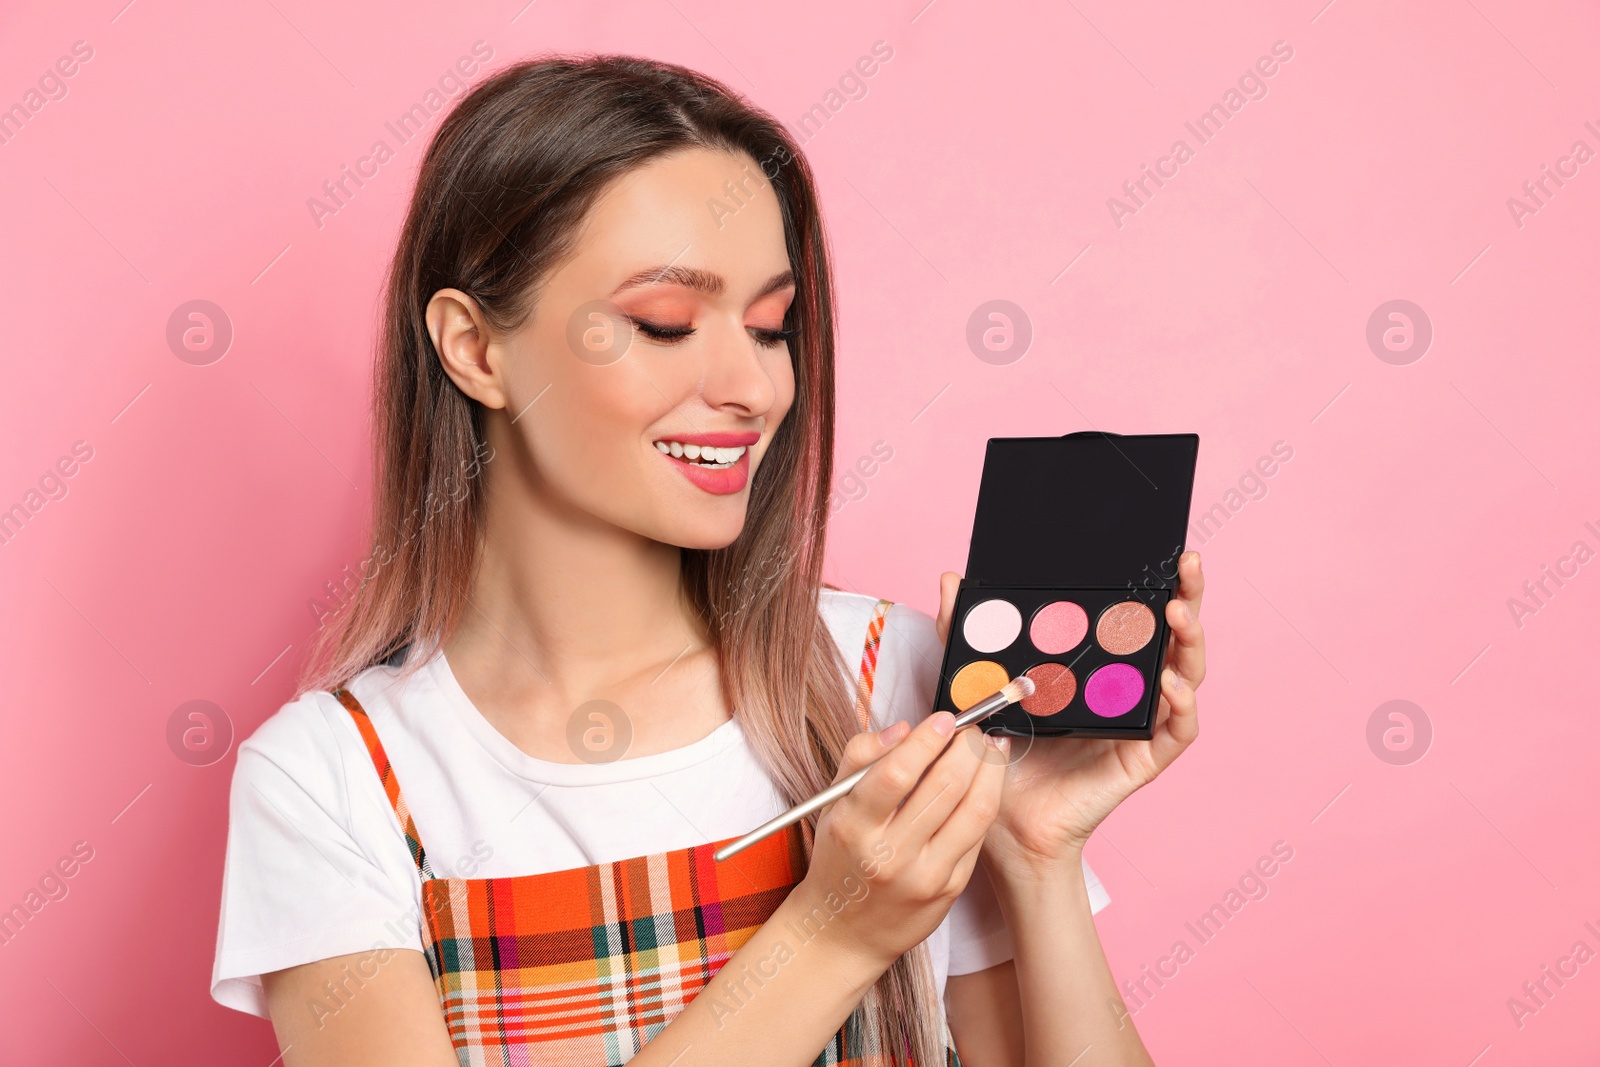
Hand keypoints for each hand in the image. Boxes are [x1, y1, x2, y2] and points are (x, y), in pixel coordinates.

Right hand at [799, 708, 1008, 970]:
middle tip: (972, 729)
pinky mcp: (950, 890)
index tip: (944, 718)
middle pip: (944, 788)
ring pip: (974, 811)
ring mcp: (924, 876)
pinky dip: (987, 801)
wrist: (844, 931)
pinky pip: (978, 837)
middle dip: (967, 748)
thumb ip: (861, 756)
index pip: (896, 773)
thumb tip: (903, 727)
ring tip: (989, 748)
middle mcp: (889, 856)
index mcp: (854, 828)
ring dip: (989, 770)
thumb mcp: (833, 805)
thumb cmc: (841, 857)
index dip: (927, 739)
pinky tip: (987, 782)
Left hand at [934, 551, 1206, 880]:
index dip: (1155, 584)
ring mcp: (1141, 725)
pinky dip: (1180, 705)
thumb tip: (951, 579)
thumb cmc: (995, 755)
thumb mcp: (979, 683)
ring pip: (1185, 676)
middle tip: (1187, 566)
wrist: (995, 818)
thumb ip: (964, 634)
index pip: (1136, 617)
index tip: (1161, 550)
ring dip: (1189, 644)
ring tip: (1180, 615)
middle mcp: (1128, 691)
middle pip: (1172, 638)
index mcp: (1099, 669)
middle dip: (1187, 599)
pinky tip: (1170, 682)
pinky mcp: (1144, 759)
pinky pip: (1176, 731)